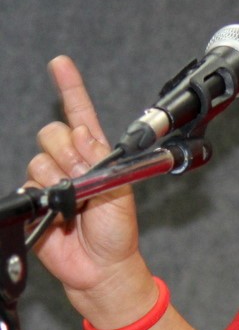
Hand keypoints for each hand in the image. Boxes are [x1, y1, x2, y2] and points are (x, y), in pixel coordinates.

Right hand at [26, 56, 146, 316]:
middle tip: (83, 175)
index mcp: (97, 154)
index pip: (81, 114)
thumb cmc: (117, 231)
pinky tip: (59, 211)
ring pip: (41, 157)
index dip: (70, 87)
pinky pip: (29, 182)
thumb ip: (98, 162)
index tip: (60, 63)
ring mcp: (52, 179)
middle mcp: (73, 162)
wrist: (100, 266)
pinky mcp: (35, 198)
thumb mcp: (118, 190)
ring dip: (59, 176)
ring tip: (76, 201)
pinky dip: (44, 194)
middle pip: (54, 132)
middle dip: (68, 149)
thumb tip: (80, 136)